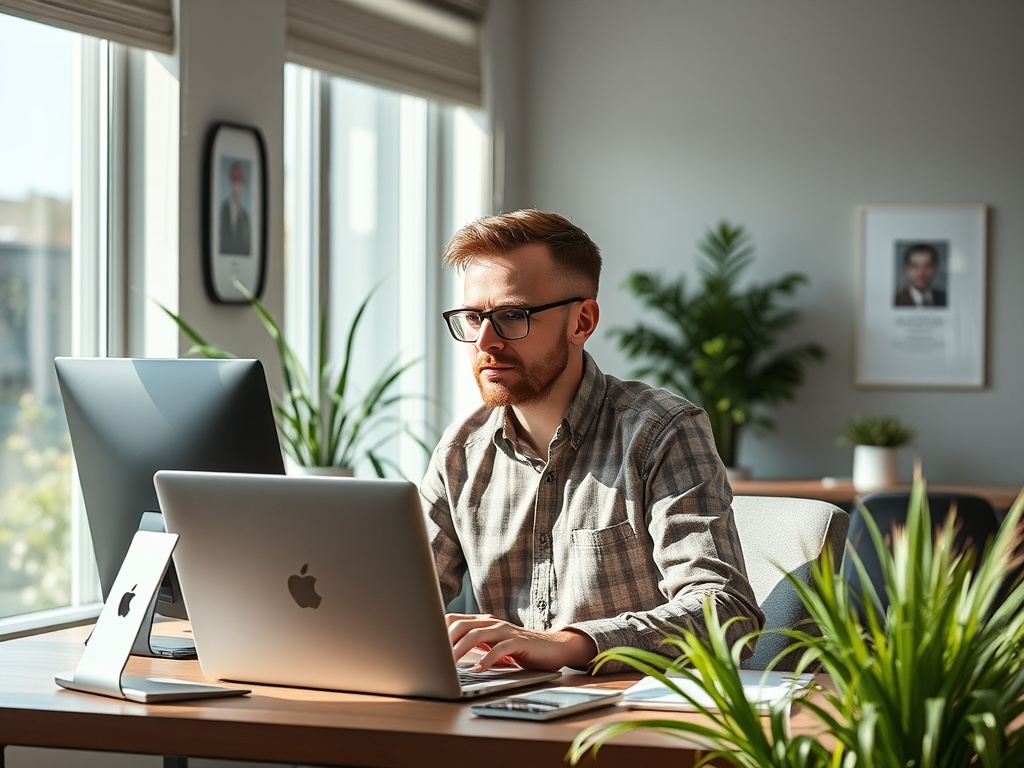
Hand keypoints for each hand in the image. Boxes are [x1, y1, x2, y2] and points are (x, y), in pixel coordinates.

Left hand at [445, 613, 597, 671]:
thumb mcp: (493, 645)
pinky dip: (487, 660)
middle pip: (462, 625)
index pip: (454, 619)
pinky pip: (499, 649)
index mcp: (483, 622)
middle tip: (433, 657)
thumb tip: (447, 655)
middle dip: (445, 640)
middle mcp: (492, 623)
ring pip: (477, 635)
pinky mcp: (518, 643)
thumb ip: (475, 644)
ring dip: (461, 649)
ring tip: (450, 663)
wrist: (552, 647)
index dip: (438, 630)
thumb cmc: (519, 649)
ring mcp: (505, 631)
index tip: (425, 644)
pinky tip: (478, 670)